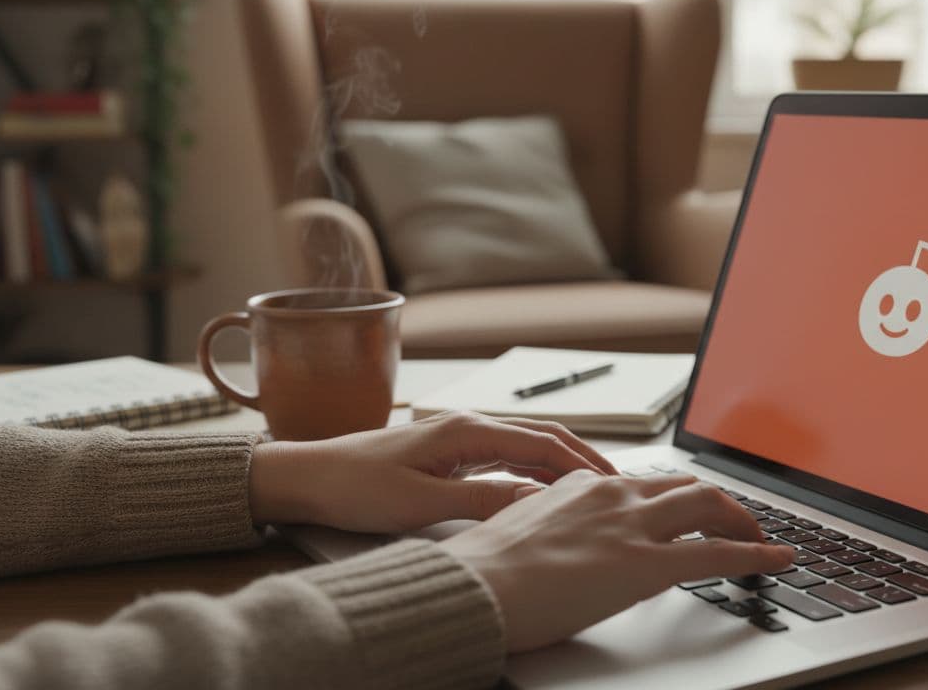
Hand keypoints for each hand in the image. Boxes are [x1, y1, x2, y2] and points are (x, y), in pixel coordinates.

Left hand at [248, 411, 617, 532]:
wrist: (310, 477)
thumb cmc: (356, 486)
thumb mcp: (423, 503)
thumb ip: (483, 500)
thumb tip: (535, 503)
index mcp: (468, 430)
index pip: (543, 442)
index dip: (583, 462)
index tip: (613, 482)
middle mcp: (468, 424)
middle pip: (542, 437)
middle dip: (583, 458)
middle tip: (617, 484)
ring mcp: (460, 435)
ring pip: (526, 444)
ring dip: (560, 463)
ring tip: (592, 488)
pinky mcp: (450, 450)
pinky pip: (505, 455)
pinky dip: (534, 469)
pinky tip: (544, 488)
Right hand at [439, 470, 794, 651]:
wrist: (474, 588)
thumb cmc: (486, 573)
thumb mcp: (526, 537)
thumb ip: (561, 534)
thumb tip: (577, 553)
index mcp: (581, 485)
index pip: (643, 485)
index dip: (675, 501)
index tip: (687, 513)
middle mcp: (613, 494)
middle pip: (686, 486)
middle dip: (720, 502)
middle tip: (739, 522)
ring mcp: (633, 524)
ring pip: (709, 505)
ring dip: (743, 521)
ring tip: (762, 541)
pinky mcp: (646, 562)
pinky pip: (717, 552)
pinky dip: (756, 554)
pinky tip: (776, 561)